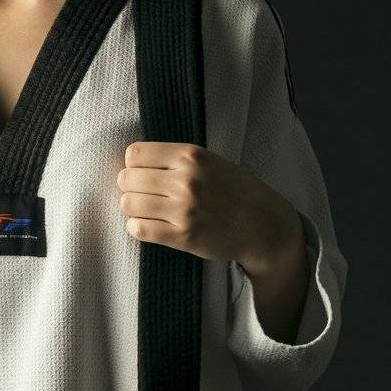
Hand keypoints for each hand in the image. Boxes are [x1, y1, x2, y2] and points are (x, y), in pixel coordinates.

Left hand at [116, 141, 300, 272]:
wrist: (264, 225)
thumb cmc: (236, 191)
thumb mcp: (211, 161)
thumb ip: (176, 160)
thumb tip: (132, 164)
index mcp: (191, 156)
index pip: (135, 154)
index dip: (134, 164)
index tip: (143, 173)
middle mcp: (186, 181)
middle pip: (126, 179)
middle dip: (130, 187)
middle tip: (143, 194)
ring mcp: (184, 210)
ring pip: (128, 204)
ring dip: (133, 208)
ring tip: (147, 210)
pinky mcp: (183, 237)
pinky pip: (139, 229)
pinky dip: (137, 227)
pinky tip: (150, 225)